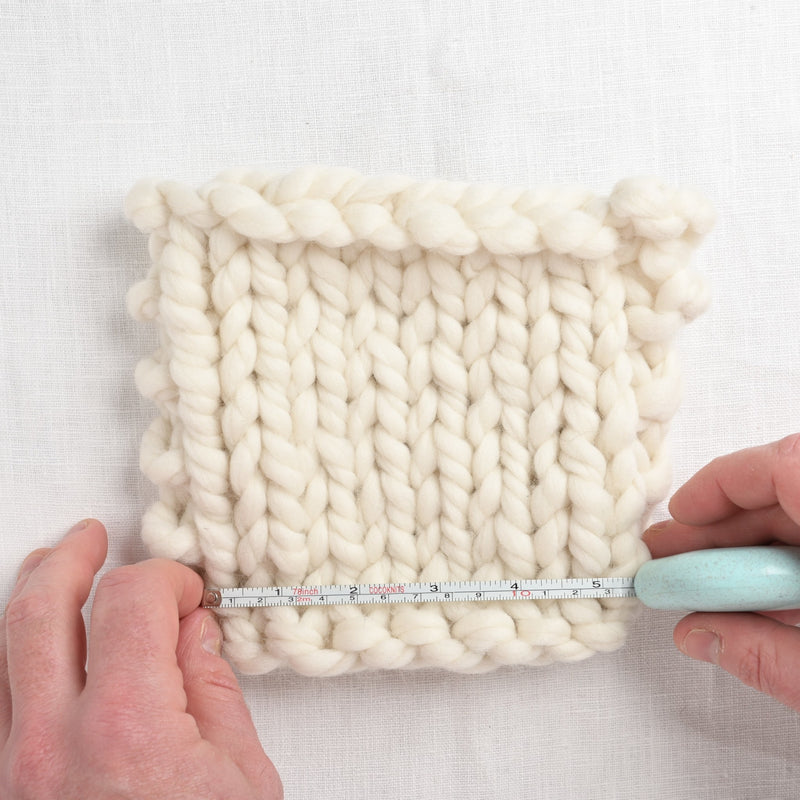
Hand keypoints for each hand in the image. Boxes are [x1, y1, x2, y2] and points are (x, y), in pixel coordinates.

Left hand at [0, 519, 281, 798]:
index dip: (166, 578)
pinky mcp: (7, 792)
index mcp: (127, 729)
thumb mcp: (240, 776)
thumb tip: (194, 628)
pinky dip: (18, 654)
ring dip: (32, 594)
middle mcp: (54, 745)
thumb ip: (212, 688)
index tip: (188, 592)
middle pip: (41, 611)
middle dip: (71, 558)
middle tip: (90, 537)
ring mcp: (17, 771)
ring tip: (52, 567)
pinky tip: (41, 641)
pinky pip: (0, 698)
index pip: (130, 602)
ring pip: (6, 651)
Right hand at [643, 434, 799, 710]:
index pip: (783, 466)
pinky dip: (790, 571)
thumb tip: (700, 634)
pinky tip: (765, 606)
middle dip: (723, 531)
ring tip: (709, 591)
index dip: (721, 484)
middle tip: (672, 561)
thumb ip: (770, 657)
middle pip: (785, 492)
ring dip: (752, 557)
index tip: (679, 517)